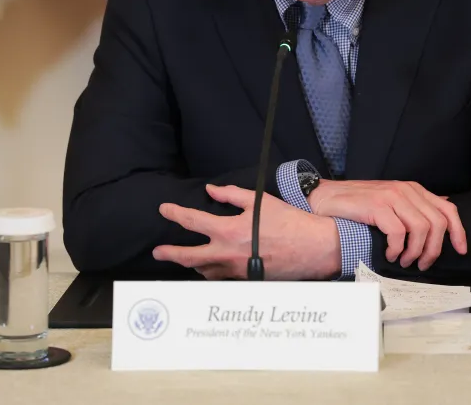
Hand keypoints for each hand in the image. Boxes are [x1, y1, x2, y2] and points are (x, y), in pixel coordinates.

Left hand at [152, 184, 341, 279]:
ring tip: (184, 259)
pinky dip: (210, 272)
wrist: (313, 248)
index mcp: (228, 230)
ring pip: (204, 271)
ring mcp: (236, 270)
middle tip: (158, 252)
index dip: (175, 214)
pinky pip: (221, 278)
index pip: (192, 221)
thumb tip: (211, 191)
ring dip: (191, 264)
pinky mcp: (246, 279)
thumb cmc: (289, 222)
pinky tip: (210, 268)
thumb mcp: (260, 201)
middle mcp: (227, 253)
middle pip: (188, 256)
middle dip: (170, 253)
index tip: (165, 209)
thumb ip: (231, 195)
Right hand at [307, 180, 466, 270]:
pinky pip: (398, 233)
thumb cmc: (357, 205)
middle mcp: (406, 190)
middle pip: (438, 223)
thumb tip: (437, 223)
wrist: (325, 198)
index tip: (460, 250)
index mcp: (413, 190)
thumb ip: (412, 210)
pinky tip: (388, 254)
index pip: (447, 209)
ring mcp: (392, 196)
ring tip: (402, 261)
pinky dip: (396, 249)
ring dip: (415, 252)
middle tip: (421, 264)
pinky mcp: (377, 206)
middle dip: (434, 250)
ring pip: (422, 229)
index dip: (458, 231)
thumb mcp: (390, 203)